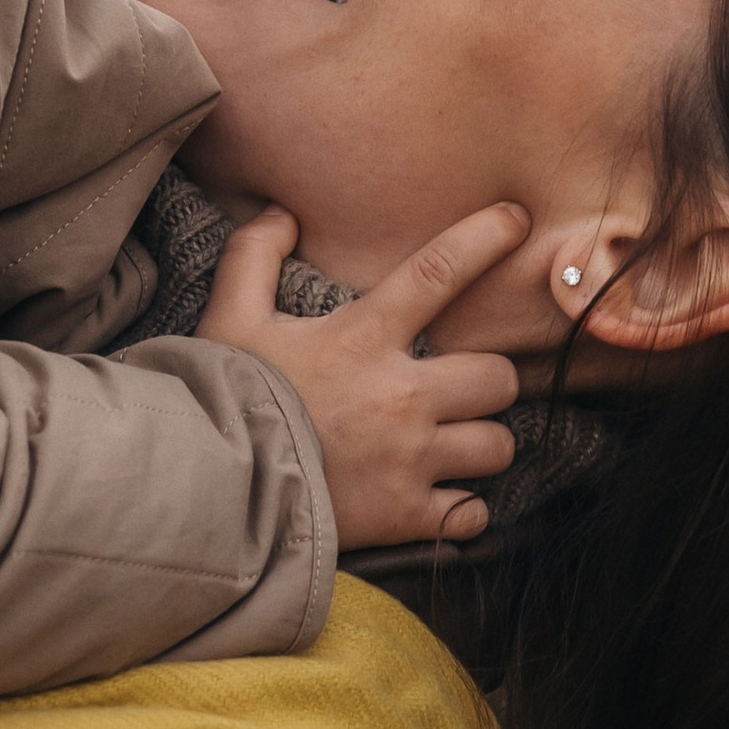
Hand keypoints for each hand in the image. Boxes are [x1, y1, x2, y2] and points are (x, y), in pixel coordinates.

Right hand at [200, 202, 527, 550]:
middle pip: (498, 376)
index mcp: (363, 339)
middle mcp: (400, 397)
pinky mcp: (407, 515)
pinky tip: (440, 498)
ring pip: (497, 446)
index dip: (486, 237)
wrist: (210, 492)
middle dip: (489, 380)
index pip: (438, 272)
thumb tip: (282, 213)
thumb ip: (252, 257)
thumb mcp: (227, 320)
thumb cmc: (222, 400)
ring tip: (453, 445)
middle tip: (462, 388)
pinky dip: (463, 509)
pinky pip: (472, 512)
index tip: (518, 219)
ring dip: (481, 444)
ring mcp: (409, 461)